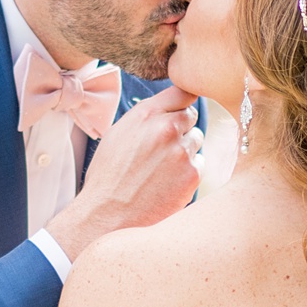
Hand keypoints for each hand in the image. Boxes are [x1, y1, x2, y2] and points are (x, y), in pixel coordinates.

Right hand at [46, 88, 200, 260]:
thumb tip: (168, 108)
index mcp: (145, 114)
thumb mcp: (118, 135)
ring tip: (162, 170)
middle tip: (164, 149)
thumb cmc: (108, 176)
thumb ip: (145, 117)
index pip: (181, 92)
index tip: (179, 111)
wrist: (107, 215)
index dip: (181, 103)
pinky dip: (188, 173)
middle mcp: (166, 127)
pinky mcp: (192, 174)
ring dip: (186, 151)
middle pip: (191, 116)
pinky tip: (168, 184)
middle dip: (181, 129)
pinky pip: (200, 164)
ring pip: (196, 140)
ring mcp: (182, 151)